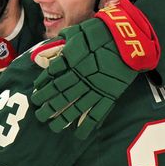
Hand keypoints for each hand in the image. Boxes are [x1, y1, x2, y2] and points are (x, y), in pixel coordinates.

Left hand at [32, 16, 138, 139]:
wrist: (128, 37)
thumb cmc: (102, 31)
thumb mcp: (78, 31)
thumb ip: (62, 42)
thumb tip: (49, 50)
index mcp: (70, 60)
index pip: (51, 77)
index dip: (42, 86)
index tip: (35, 94)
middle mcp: (80, 76)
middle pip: (59, 95)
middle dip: (47, 107)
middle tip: (39, 115)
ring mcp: (95, 87)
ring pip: (75, 107)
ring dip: (62, 118)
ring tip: (53, 127)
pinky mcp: (109, 94)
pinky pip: (97, 113)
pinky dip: (88, 125)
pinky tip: (78, 134)